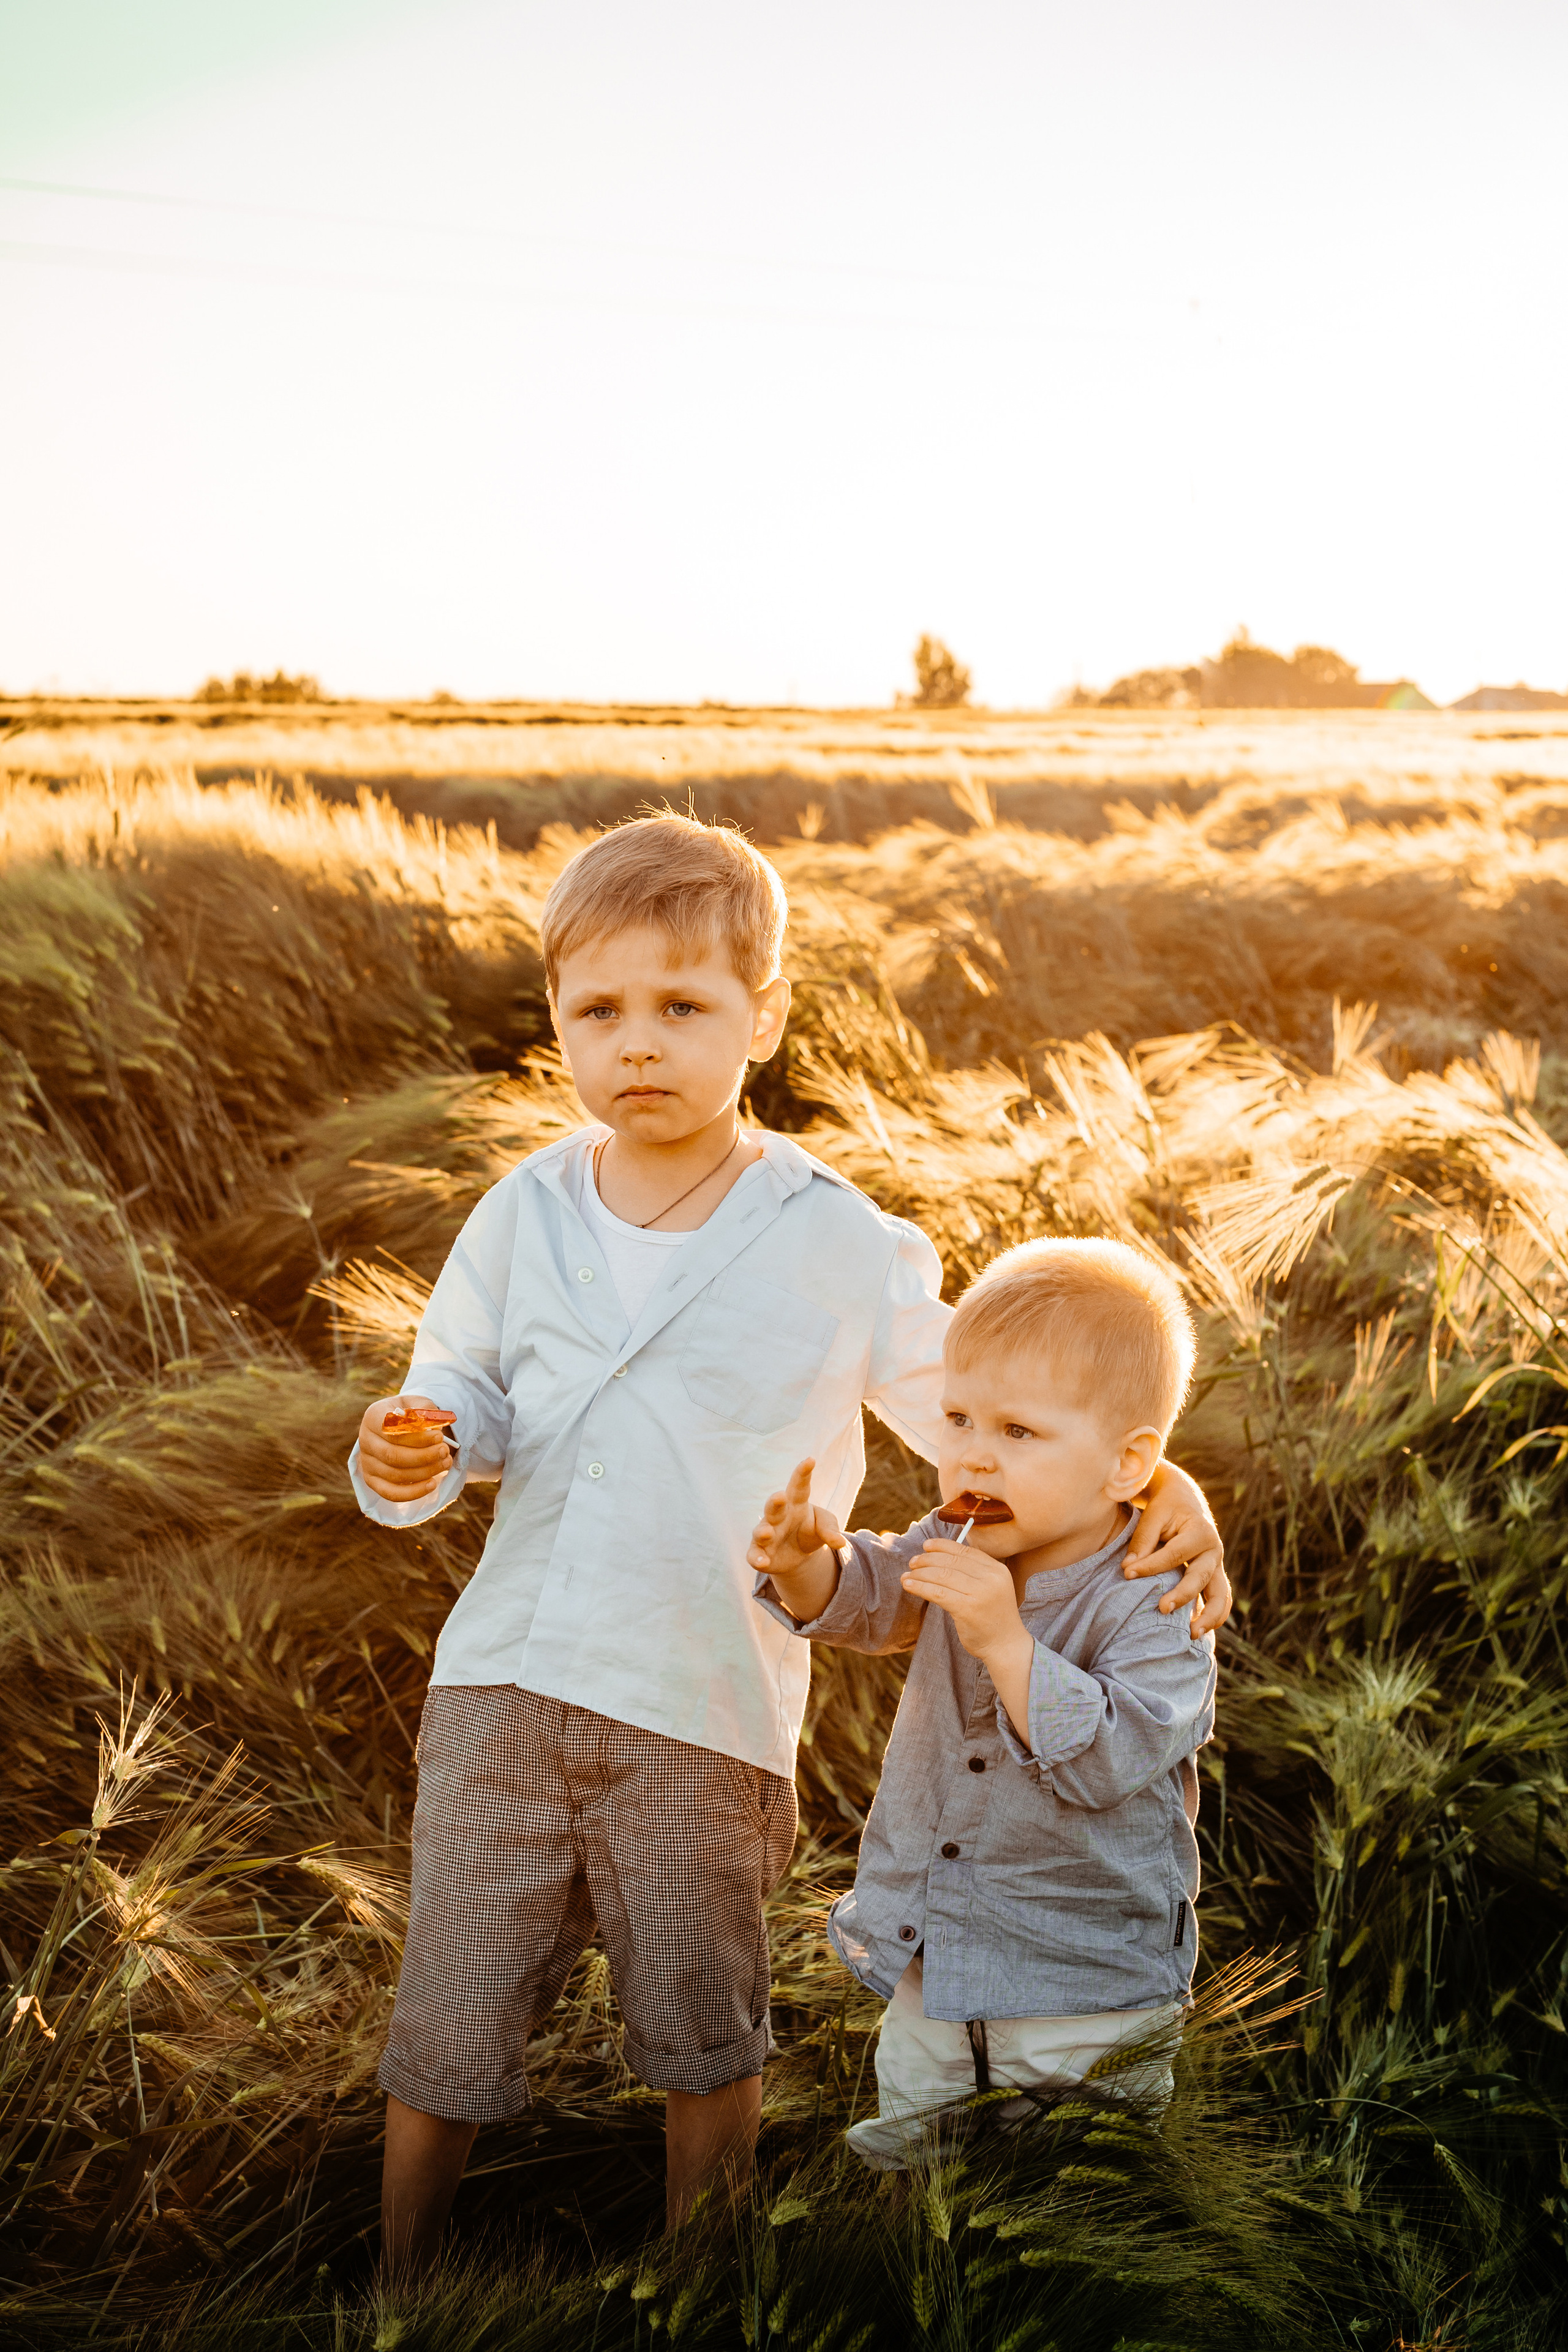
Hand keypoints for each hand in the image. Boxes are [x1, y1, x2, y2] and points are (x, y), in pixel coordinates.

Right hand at [358, 1395, 455, 1502]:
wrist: (399, 1425)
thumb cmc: (411, 1414)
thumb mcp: (419, 1404)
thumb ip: (426, 1411)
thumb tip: (433, 1429)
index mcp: (373, 1416)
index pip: (392, 1431)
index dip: (417, 1437)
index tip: (440, 1437)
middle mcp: (365, 1440)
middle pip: (393, 1455)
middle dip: (424, 1456)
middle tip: (445, 1452)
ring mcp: (366, 1462)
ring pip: (395, 1474)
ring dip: (424, 1472)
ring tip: (445, 1463)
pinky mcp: (371, 1480)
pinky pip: (390, 1493)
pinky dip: (413, 1492)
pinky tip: (432, 1484)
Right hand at [748, 1458, 843, 1579]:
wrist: (799, 1554)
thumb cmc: (810, 1530)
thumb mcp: (825, 1526)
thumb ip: (831, 1531)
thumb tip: (840, 1543)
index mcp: (796, 1504)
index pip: (799, 1486)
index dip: (803, 1473)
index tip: (810, 1460)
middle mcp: (778, 1517)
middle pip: (774, 1506)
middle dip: (775, 1501)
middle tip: (780, 1496)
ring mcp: (767, 1535)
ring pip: (761, 1531)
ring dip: (763, 1531)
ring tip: (767, 1533)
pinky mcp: (761, 1554)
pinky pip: (754, 1555)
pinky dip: (756, 1558)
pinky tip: (761, 1561)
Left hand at [900, 1538, 1029, 1668]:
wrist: (1006, 1647)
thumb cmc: (994, 1618)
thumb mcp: (992, 1588)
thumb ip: (975, 1573)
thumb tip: (940, 1557)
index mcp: (997, 1570)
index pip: (965, 1551)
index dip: (943, 1546)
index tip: (926, 1546)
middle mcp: (991, 1578)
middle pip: (951, 1561)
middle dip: (927, 1559)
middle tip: (912, 1562)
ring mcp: (980, 1593)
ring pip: (942, 1575)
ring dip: (920, 1574)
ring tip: (907, 1575)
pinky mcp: (967, 1609)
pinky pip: (937, 1592)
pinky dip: (920, 1587)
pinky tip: (909, 1585)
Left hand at [1123, 1458, 1230, 1635]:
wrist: (1184, 1498)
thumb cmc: (1165, 1506)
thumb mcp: (1153, 1516)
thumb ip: (1142, 1541)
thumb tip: (1128, 1570)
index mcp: (1200, 1531)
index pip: (1173, 1554)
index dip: (1150, 1566)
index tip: (1126, 1573)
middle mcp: (1214, 1550)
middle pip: (1201, 1577)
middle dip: (1182, 1595)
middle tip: (1161, 1608)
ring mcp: (1216, 1565)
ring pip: (1220, 1595)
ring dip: (1209, 1617)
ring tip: (1191, 1635)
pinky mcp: (1213, 1575)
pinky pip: (1220, 1599)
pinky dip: (1214, 1616)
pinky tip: (1198, 1631)